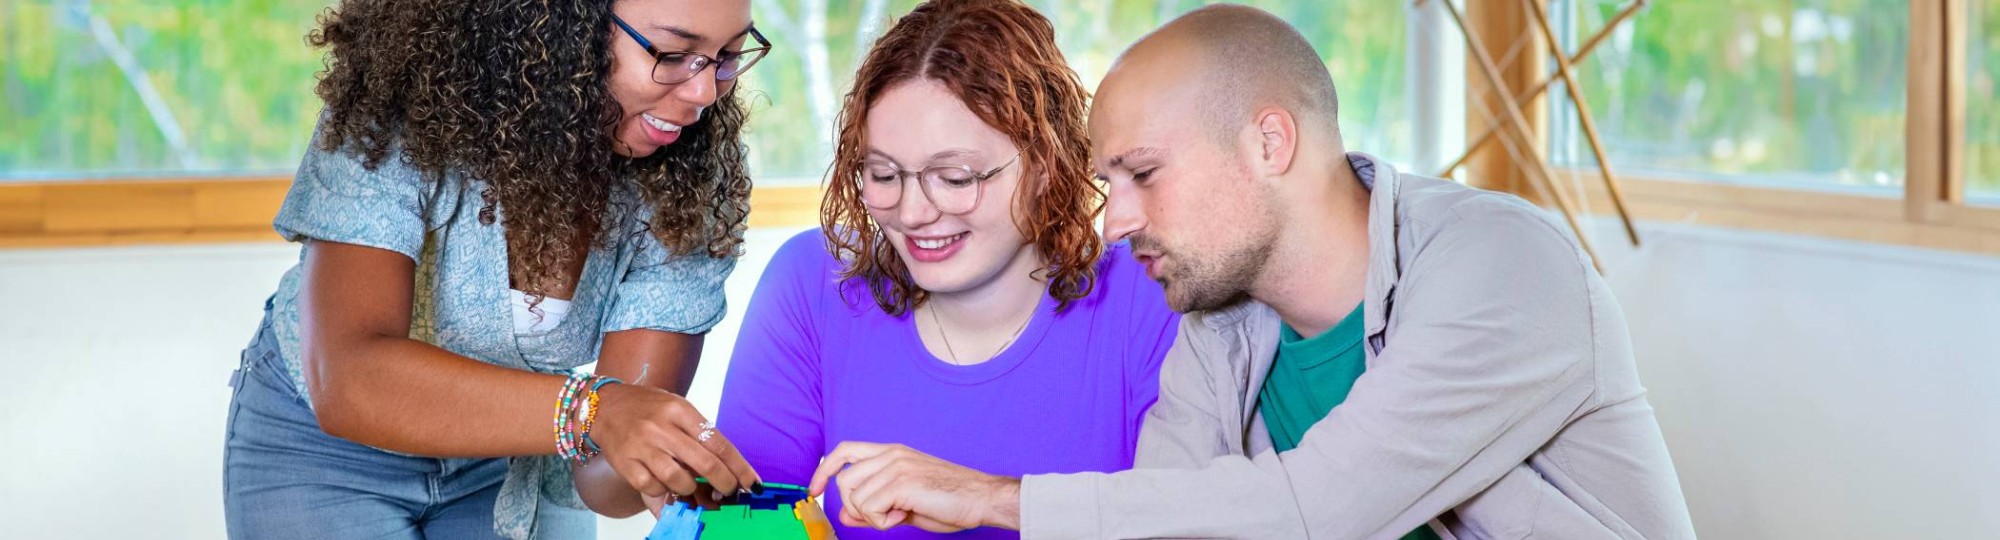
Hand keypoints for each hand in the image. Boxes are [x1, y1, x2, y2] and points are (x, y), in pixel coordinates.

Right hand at [589, 384, 760, 499]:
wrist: (603, 406)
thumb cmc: (647, 408)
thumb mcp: (676, 408)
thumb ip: (698, 432)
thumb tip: (725, 466)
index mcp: (680, 410)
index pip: (718, 442)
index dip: (739, 467)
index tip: (752, 483)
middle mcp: (662, 427)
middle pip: (705, 464)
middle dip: (724, 484)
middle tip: (730, 492)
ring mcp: (642, 446)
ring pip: (680, 480)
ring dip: (692, 489)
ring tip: (690, 485)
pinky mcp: (625, 463)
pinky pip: (653, 487)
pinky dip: (664, 490)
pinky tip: (664, 482)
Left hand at [808, 442, 1020, 531]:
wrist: (981, 498)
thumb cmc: (949, 500)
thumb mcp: (903, 504)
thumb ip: (872, 507)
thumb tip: (844, 514)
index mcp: (892, 452)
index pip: (845, 450)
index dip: (824, 469)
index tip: (815, 490)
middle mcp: (891, 454)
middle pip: (844, 480)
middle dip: (855, 506)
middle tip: (885, 515)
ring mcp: (895, 466)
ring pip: (854, 497)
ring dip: (872, 516)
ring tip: (899, 514)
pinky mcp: (901, 482)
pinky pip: (869, 509)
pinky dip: (882, 521)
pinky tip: (903, 515)